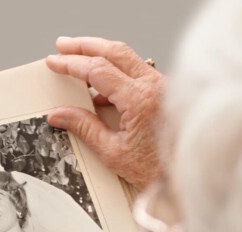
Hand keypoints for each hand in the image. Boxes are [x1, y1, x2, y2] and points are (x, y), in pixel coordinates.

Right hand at [46, 36, 166, 188]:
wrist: (186, 176)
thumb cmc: (156, 169)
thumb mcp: (112, 152)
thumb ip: (84, 128)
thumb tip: (60, 115)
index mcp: (140, 100)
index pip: (99, 70)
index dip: (72, 64)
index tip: (55, 62)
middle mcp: (155, 86)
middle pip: (115, 51)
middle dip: (85, 46)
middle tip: (64, 45)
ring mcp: (163, 86)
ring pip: (128, 58)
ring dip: (101, 55)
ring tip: (78, 58)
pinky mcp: (165, 91)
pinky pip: (137, 72)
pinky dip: (115, 72)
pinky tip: (99, 86)